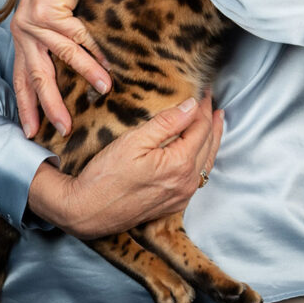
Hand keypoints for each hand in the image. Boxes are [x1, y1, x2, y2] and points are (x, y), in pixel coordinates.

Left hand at [11, 0, 111, 137]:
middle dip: (48, 106)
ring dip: (85, 77)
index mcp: (23, 36)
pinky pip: (75, 39)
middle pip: (36, 78)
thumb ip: (64, 41)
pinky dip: (93, 54)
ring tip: (105, 91)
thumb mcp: (61, 16)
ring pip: (60, 61)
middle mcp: (23, 32)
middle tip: (62, 129)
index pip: (23, 78)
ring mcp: (33, 22)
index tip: (33, 131)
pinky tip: (106, 66)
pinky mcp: (47, 12)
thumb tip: (84, 69)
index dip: (28, 105)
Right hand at [27, 94, 224, 239]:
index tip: (202, 90)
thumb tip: (192, 105)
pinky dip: (203, 158)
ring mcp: (181, 196)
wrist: (87, 212)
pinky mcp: (173, 204)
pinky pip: (197, 177)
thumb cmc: (105, 176)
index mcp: (180, 164)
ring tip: (216, 121)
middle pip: (208, 144)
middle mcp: (186, 182)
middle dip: (210, 120)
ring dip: (212, 139)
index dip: (203, 106)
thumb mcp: (134, 140)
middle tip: (210, 100)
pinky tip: (200, 151)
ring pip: (206, 162)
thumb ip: (167, 122)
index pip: (200, 127)